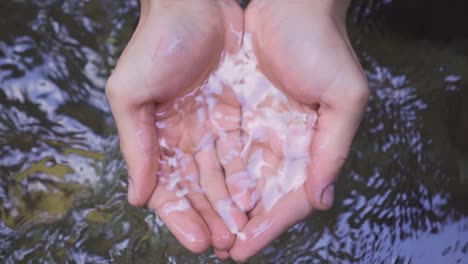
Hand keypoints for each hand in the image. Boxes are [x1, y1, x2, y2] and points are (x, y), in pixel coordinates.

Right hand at [105, 0, 252, 253]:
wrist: (195, 4)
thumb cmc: (157, 44)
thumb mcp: (131, 93)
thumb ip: (136, 146)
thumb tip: (137, 199)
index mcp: (156, 137)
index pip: (168, 188)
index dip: (182, 217)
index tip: (199, 241)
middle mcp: (185, 138)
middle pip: (199, 189)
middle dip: (212, 218)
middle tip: (228, 246)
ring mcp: (212, 127)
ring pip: (224, 176)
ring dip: (232, 205)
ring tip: (245, 231)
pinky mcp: (237, 114)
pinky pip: (244, 152)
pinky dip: (249, 175)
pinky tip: (259, 197)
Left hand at [228, 0, 369, 260]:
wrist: (290, 5)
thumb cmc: (323, 45)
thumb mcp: (343, 96)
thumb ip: (333, 148)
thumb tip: (321, 200)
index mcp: (312, 146)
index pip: (292, 197)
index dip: (271, 225)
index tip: (245, 248)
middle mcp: (286, 144)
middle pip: (263, 195)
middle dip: (243, 224)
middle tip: (220, 249)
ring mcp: (260, 130)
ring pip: (240, 178)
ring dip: (223, 205)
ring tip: (205, 230)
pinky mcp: (237, 113)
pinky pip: (223, 150)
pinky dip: (212, 172)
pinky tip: (197, 191)